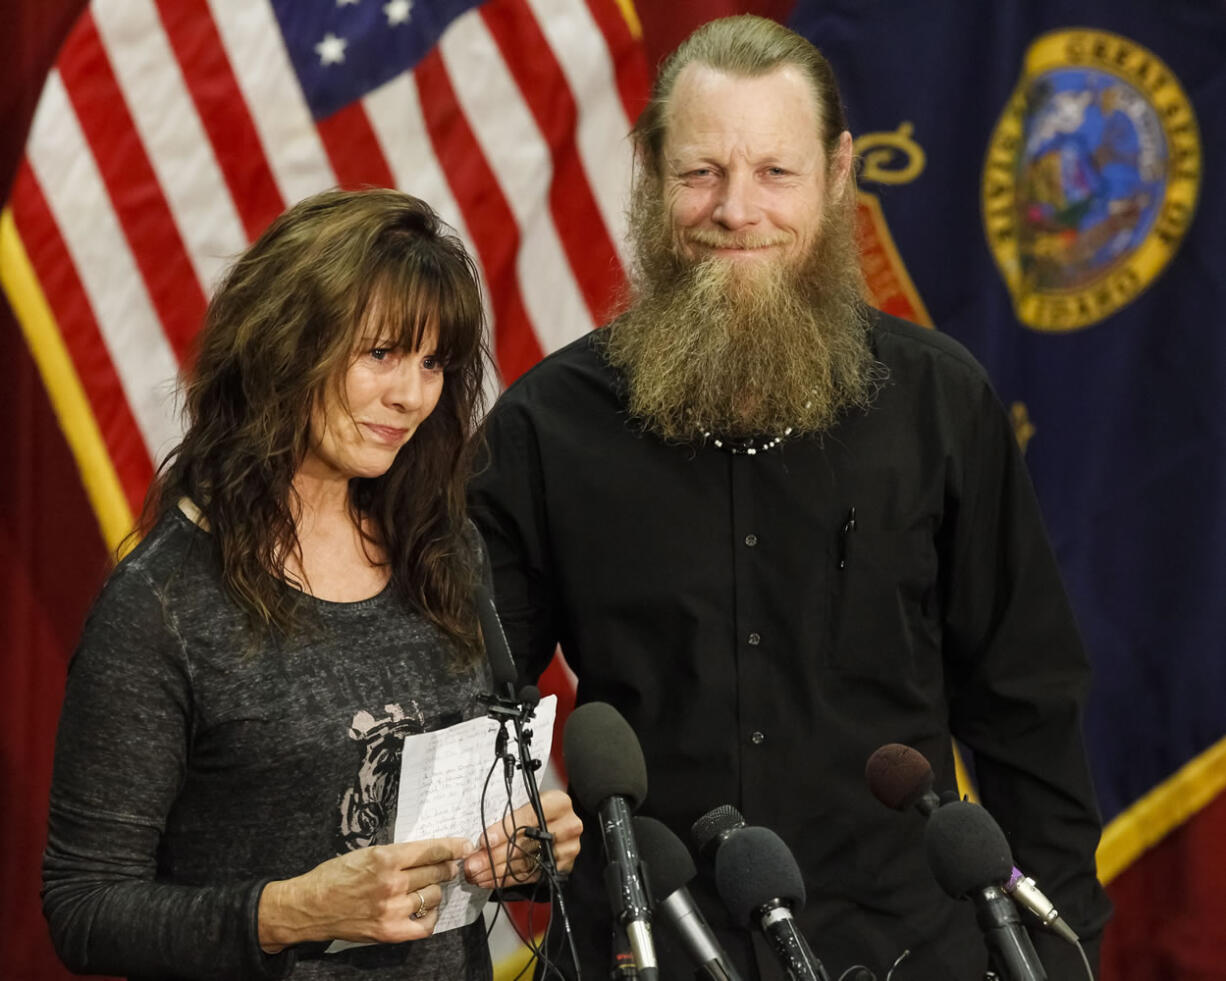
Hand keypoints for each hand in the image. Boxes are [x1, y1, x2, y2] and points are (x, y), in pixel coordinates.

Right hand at [258, 837, 468, 951]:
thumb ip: (398, 855)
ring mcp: (391, 910)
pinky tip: (423, 908)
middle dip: (446, 867)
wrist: (309, 907)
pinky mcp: (389, 932)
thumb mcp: (366, 853)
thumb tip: (430, 853)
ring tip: (427, 886)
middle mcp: (391, 884)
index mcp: (385, 858)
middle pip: (437, 872)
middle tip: (448, 865)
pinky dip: (429, 915)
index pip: (431, 850)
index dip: (453, 846)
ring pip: (434, 896)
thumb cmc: (335, 875)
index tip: (464, 845)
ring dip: (435, 890)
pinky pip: (425, 925)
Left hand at [463, 789, 582, 888]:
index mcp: (559, 803)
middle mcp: (568, 826)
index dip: (503, 830)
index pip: (529, 817)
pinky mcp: (562, 867)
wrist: (559, 822)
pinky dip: (507, 879)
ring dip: (497, 872)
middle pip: (526, 844)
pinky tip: (490, 880)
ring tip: (476, 875)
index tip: (482, 841)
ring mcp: (567, 849)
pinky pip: (530, 876)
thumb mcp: (527, 801)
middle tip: (472, 864)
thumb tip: (482, 840)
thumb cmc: (538, 809)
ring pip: (526, 863)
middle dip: (493, 856)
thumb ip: (510, 815)